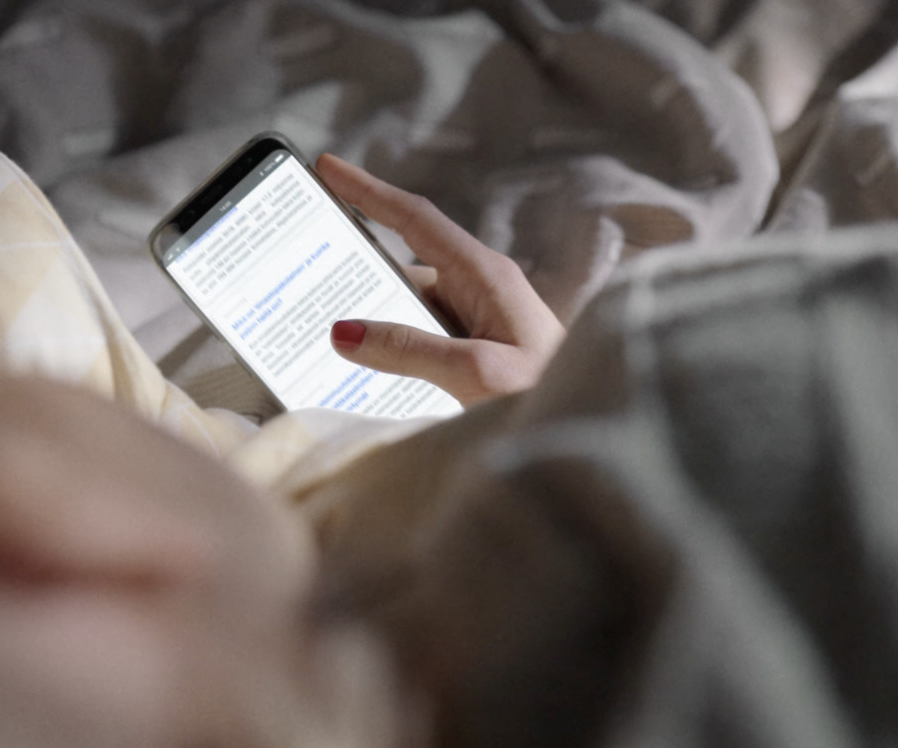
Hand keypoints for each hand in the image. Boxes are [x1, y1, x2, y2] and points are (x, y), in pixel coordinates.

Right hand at [315, 154, 565, 406]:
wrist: (592, 430)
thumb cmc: (548, 397)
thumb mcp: (475, 373)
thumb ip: (408, 350)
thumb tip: (343, 331)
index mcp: (486, 276)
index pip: (416, 219)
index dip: (368, 191)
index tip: (327, 166)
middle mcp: (482, 290)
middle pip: (405, 270)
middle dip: (356, 276)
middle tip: (305, 284)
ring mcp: (481, 321)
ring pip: (411, 311)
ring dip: (375, 326)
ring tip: (323, 346)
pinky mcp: (480, 351)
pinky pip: (424, 341)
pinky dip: (395, 353)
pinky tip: (368, 378)